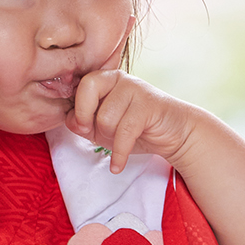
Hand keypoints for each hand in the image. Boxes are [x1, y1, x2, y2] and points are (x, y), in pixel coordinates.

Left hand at [66, 70, 204, 173]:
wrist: (174, 134)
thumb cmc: (136, 129)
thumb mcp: (102, 128)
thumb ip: (82, 123)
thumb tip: (70, 120)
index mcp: (106, 78)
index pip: (81, 86)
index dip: (78, 110)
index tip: (84, 127)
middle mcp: (120, 78)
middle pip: (88, 98)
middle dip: (90, 122)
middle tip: (97, 133)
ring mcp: (136, 88)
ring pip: (105, 119)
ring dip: (110, 139)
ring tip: (120, 143)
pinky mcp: (149, 105)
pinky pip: (124, 132)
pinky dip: (119, 155)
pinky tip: (118, 165)